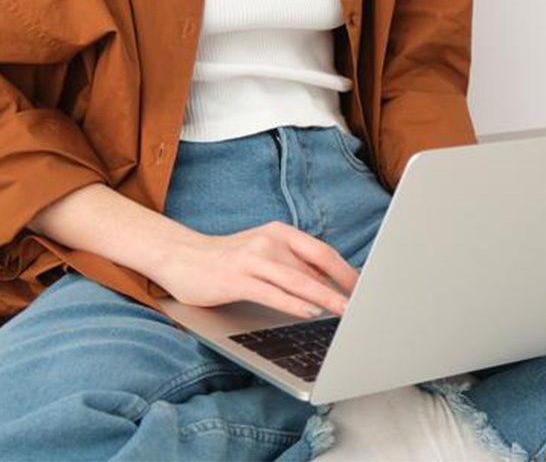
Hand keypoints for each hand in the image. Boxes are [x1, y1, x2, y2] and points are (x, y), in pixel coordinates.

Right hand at [156, 220, 360, 317]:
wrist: (180, 257)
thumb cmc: (227, 261)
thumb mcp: (264, 253)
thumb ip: (291, 264)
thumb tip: (328, 285)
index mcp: (280, 232)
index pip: (322, 251)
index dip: (346, 270)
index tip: (365, 288)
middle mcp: (269, 241)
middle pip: (315, 266)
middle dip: (342, 287)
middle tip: (363, 305)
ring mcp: (252, 259)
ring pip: (298, 280)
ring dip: (325, 298)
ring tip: (345, 312)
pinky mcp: (235, 278)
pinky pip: (271, 292)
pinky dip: (293, 303)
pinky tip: (309, 312)